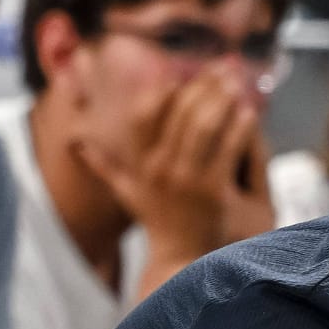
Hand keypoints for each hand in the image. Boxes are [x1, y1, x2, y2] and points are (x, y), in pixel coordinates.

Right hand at [72, 68, 273, 265]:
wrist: (182, 263)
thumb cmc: (159, 224)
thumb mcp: (128, 194)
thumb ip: (105, 167)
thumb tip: (77, 144)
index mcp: (140, 163)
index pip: (144, 112)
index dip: (164, 87)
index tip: (182, 71)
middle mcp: (158, 168)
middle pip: (179, 110)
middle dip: (203, 83)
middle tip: (225, 65)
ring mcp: (184, 179)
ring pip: (203, 124)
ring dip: (223, 98)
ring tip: (239, 82)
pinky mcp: (211, 191)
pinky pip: (227, 148)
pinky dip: (240, 127)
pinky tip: (251, 113)